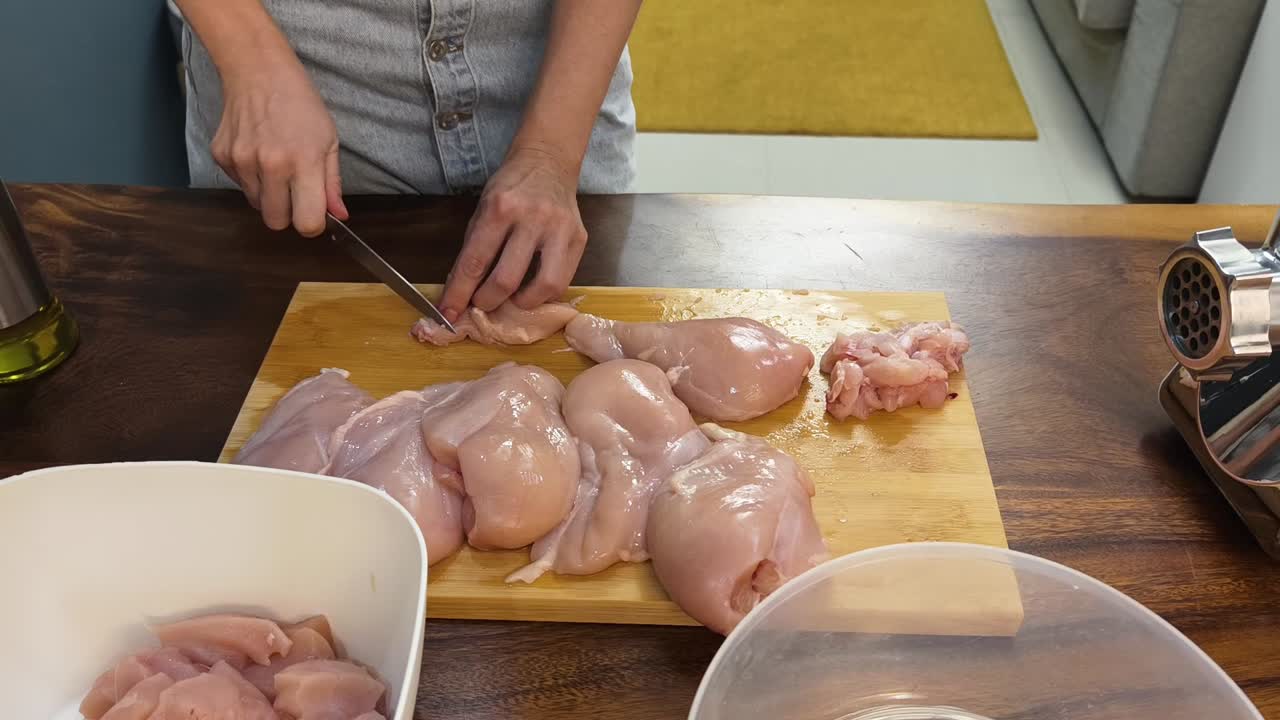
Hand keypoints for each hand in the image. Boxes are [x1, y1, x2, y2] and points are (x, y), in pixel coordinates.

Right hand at [211, 56, 346, 236]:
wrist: (259, 73)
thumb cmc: (301, 105)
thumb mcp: (329, 141)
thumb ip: (332, 183)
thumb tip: (339, 216)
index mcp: (304, 162)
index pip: (306, 223)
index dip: (312, 224)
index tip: (313, 213)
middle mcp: (270, 165)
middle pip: (275, 223)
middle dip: (287, 214)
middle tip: (294, 191)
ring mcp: (242, 161)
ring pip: (257, 205)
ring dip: (269, 195)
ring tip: (277, 165)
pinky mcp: (222, 157)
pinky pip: (240, 186)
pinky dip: (251, 178)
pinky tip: (258, 153)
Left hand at [440, 146, 587, 319]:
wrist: (548, 161)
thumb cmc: (511, 187)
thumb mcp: (482, 209)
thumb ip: (474, 250)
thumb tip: (460, 291)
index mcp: (500, 208)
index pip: (475, 262)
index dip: (459, 293)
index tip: (447, 314)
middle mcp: (532, 217)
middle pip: (507, 279)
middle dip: (488, 301)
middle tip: (482, 304)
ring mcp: (560, 229)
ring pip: (544, 285)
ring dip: (522, 303)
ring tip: (512, 300)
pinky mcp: (579, 238)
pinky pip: (563, 280)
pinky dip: (544, 293)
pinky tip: (533, 289)